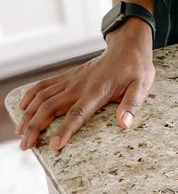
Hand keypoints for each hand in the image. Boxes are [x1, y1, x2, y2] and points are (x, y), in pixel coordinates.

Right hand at [16, 18, 154, 150]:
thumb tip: (124, 124)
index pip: (78, 114)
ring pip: (43, 97)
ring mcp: (72, 80)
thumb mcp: (142, 86)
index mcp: (98, 91)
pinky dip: (31, 95)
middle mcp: (79, 85)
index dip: (65, 130)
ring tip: (21, 134)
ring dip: (29, 115)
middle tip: (26, 146)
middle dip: (36, 127)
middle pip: (51, 107)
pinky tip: (22, 108)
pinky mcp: (69, 76)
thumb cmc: (136, 69)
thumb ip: (132, 105)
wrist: (127, 47)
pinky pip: (44, 85)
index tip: (55, 146)